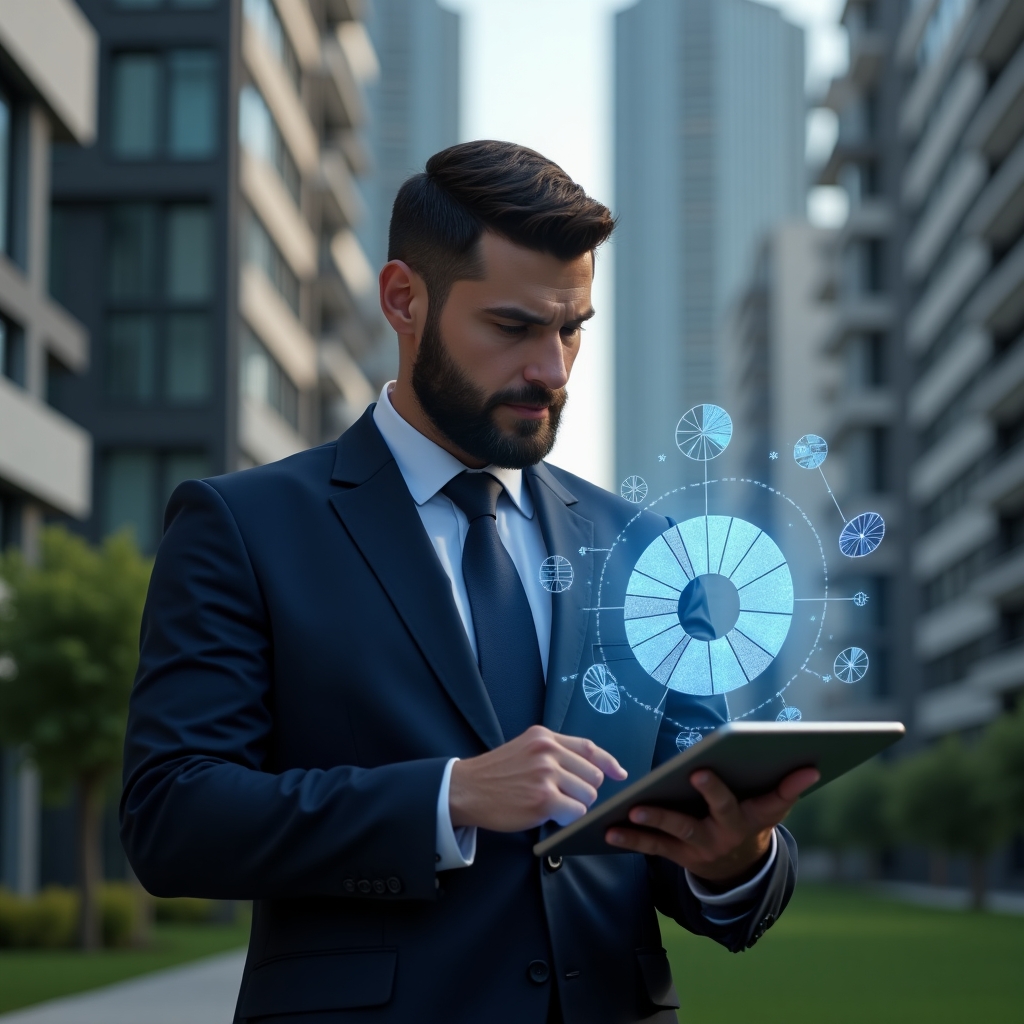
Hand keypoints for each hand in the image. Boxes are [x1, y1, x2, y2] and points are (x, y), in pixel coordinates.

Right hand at [449, 725, 627, 831]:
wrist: (466, 789)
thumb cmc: (495, 773)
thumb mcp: (525, 749)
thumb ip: (554, 753)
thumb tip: (592, 769)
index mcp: (544, 737)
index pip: (589, 747)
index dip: (608, 762)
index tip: (619, 774)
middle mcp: (548, 751)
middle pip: (592, 775)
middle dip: (583, 791)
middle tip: (562, 797)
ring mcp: (546, 774)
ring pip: (587, 796)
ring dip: (574, 806)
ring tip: (551, 805)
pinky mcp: (543, 799)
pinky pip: (575, 813)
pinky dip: (567, 818)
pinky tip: (549, 815)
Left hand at [604, 767, 819, 885]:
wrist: (736, 870)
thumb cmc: (751, 820)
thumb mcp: (772, 808)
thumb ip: (787, 787)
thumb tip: (812, 764)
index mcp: (756, 817)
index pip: (776, 800)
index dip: (787, 786)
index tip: (800, 767)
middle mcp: (730, 832)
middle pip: (722, 810)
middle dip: (712, 792)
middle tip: (698, 773)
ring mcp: (703, 846)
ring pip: (680, 830)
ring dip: (658, 819)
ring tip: (635, 809)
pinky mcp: (679, 855)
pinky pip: (653, 846)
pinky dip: (631, 837)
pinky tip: (609, 829)